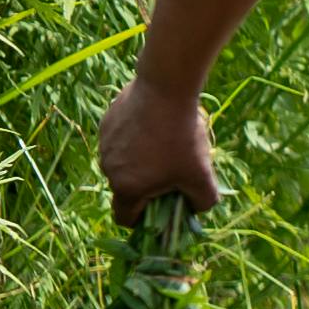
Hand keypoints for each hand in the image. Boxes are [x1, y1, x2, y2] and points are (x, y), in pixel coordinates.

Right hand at [95, 71, 220, 218]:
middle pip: (127, 188)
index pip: (124, 218)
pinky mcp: (107, 122)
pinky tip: (156, 124)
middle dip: (148, 186)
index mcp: (126, 188)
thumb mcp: (202, 176)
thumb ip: (203, 202)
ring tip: (166, 143)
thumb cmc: (182, 137)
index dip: (143, 221)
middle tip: (173, 170)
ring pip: (124, 163)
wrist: (166, 87)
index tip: (162, 208)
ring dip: (142, 161)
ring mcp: (105, 144)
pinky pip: (121, 140)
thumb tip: (196, 208)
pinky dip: (136, 139)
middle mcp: (108, 168)